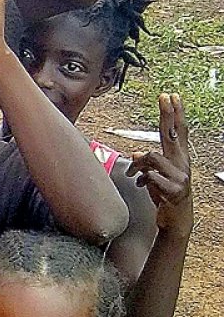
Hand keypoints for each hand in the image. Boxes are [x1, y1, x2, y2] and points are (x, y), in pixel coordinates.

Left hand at [127, 93, 192, 234]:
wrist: (175, 221)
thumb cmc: (165, 195)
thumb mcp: (154, 177)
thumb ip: (148, 163)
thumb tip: (135, 152)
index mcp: (178, 159)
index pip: (178, 132)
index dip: (175, 114)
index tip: (172, 96)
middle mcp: (182, 164)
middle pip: (173, 134)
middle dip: (169, 114)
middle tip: (165, 96)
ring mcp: (180, 177)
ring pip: (152, 157)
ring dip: (139, 164)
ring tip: (134, 175)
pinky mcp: (175, 190)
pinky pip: (151, 176)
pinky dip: (142, 179)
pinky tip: (142, 185)